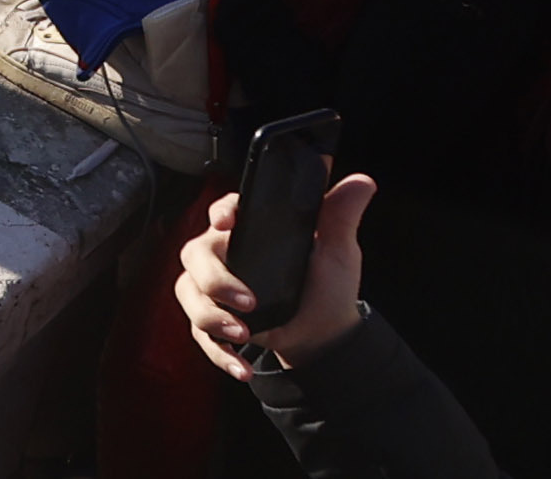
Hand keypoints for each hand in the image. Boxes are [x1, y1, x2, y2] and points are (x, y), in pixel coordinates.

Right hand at [177, 177, 380, 375]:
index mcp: (250, 230)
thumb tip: (363, 182)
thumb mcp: (337, 251)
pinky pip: (198, 332)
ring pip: (188, 293)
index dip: (220, 212)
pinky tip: (242, 368)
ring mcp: (213, 287)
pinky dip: (218, 352)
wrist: (322, 334)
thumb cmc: (326, 285)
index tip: (226, 223)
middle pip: (194, 254)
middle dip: (215, 280)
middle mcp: (225, 253)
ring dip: (211, 316)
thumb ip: (341, 216)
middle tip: (248, 302)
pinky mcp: (211, 319)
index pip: (224, 210)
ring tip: (244, 335)